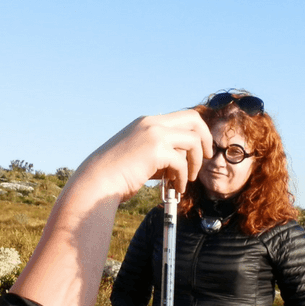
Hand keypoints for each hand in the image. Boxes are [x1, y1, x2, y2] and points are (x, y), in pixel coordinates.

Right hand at [72, 110, 212, 200]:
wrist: (97, 182)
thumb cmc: (115, 175)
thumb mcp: (139, 157)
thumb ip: (159, 154)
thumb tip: (181, 161)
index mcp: (146, 123)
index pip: (182, 117)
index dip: (197, 132)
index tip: (200, 149)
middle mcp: (151, 123)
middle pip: (193, 119)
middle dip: (205, 138)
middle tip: (207, 156)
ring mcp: (153, 134)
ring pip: (192, 140)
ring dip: (195, 162)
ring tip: (187, 179)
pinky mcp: (155, 150)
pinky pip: (182, 162)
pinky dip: (184, 177)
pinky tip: (177, 188)